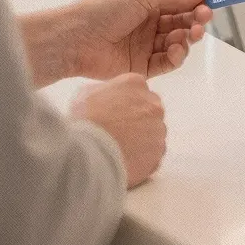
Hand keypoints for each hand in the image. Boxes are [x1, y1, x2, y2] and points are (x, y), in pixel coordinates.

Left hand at [66, 0, 212, 79]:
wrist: (76, 38)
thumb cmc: (107, 9)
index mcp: (147, 6)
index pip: (178, 6)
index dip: (194, 6)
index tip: (209, 4)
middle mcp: (148, 26)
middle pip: (180, 26)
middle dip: (195, 22)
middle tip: (203, 20)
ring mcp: (145, 48)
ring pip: (176, 45)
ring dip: (187, 39)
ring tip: (188, 35)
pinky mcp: (142, 69)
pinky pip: (165, 63)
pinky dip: (175, 57)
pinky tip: (176, 49)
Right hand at [70, 73, 165, 187]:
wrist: (90, 152)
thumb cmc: (85, 122)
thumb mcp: (85, 95)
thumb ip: (103, 92)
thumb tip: (106, 99)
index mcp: (135, 84)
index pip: (136, 90)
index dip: (124, 104)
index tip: (114, 115)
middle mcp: (152, 103)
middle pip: (148, 110)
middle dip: (136, 120)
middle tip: (118, 133)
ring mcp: (158, 128)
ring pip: (153, 133)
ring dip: (141, 140)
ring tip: (120, 150)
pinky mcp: (159, 151)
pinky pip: (154, 154)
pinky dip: (143, 158)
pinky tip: (126, 161)